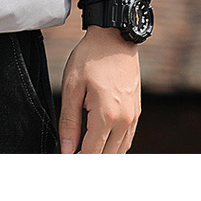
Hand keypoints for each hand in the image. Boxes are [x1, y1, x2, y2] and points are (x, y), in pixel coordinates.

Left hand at [58, 25, 141, 153]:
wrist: (114, 38)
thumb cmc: (90, 59)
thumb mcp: (72, 86)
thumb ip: (69, 122)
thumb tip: (66, 150)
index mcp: (106, 115)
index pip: (91, 154)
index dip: (77, 162)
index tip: (64, 162)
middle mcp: (124, 121)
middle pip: (107, 158)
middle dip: (89, 161)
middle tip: (71, 157)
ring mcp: (133, 117)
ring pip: (119, 152)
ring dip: (102, 156)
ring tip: (83, 152)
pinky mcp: (136, 112)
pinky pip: (126, 140)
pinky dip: (113, 147)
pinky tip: (99, 142)